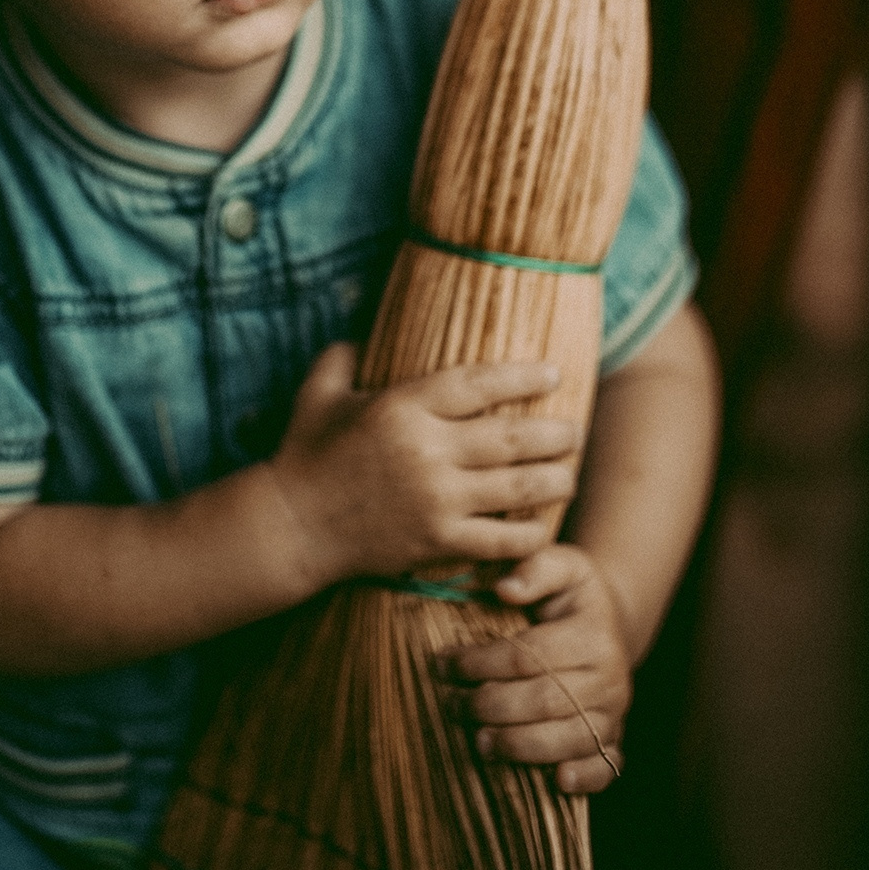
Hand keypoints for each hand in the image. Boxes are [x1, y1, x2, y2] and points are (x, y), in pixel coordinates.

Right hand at [265, 343, 580, 591]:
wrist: (293, 525)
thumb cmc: (306, 453)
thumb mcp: (319, 392)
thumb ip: (343, 355)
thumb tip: (361, 327)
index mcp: (402, 406)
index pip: (478, 384)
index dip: (522, 376)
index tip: (553, 373)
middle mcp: (426, 451)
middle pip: (511, 438)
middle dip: (553, 433)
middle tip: (575, 430)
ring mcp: (435, 499)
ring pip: (516, 488)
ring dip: (553, 480)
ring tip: (570, 473)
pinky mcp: (437, 542)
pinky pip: (500, 539)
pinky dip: (529, 533)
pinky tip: (543, 525)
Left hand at [437, 543, 631, 793]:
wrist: (610, 622)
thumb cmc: (573, 594)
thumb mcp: (562, 565)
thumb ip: (535, 568)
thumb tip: (504, 588)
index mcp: (594, 634)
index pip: (530, 654)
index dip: (482, 661)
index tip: (444, 664)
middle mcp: (611, 677)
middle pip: (545, 700)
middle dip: (492, 706)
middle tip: (453, 706)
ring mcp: (615, 712)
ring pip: (570, 738)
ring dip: (521, 745)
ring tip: (480, 743)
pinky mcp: (614, 738)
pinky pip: (605, 765)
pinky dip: (584, 777)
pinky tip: (557, 782)